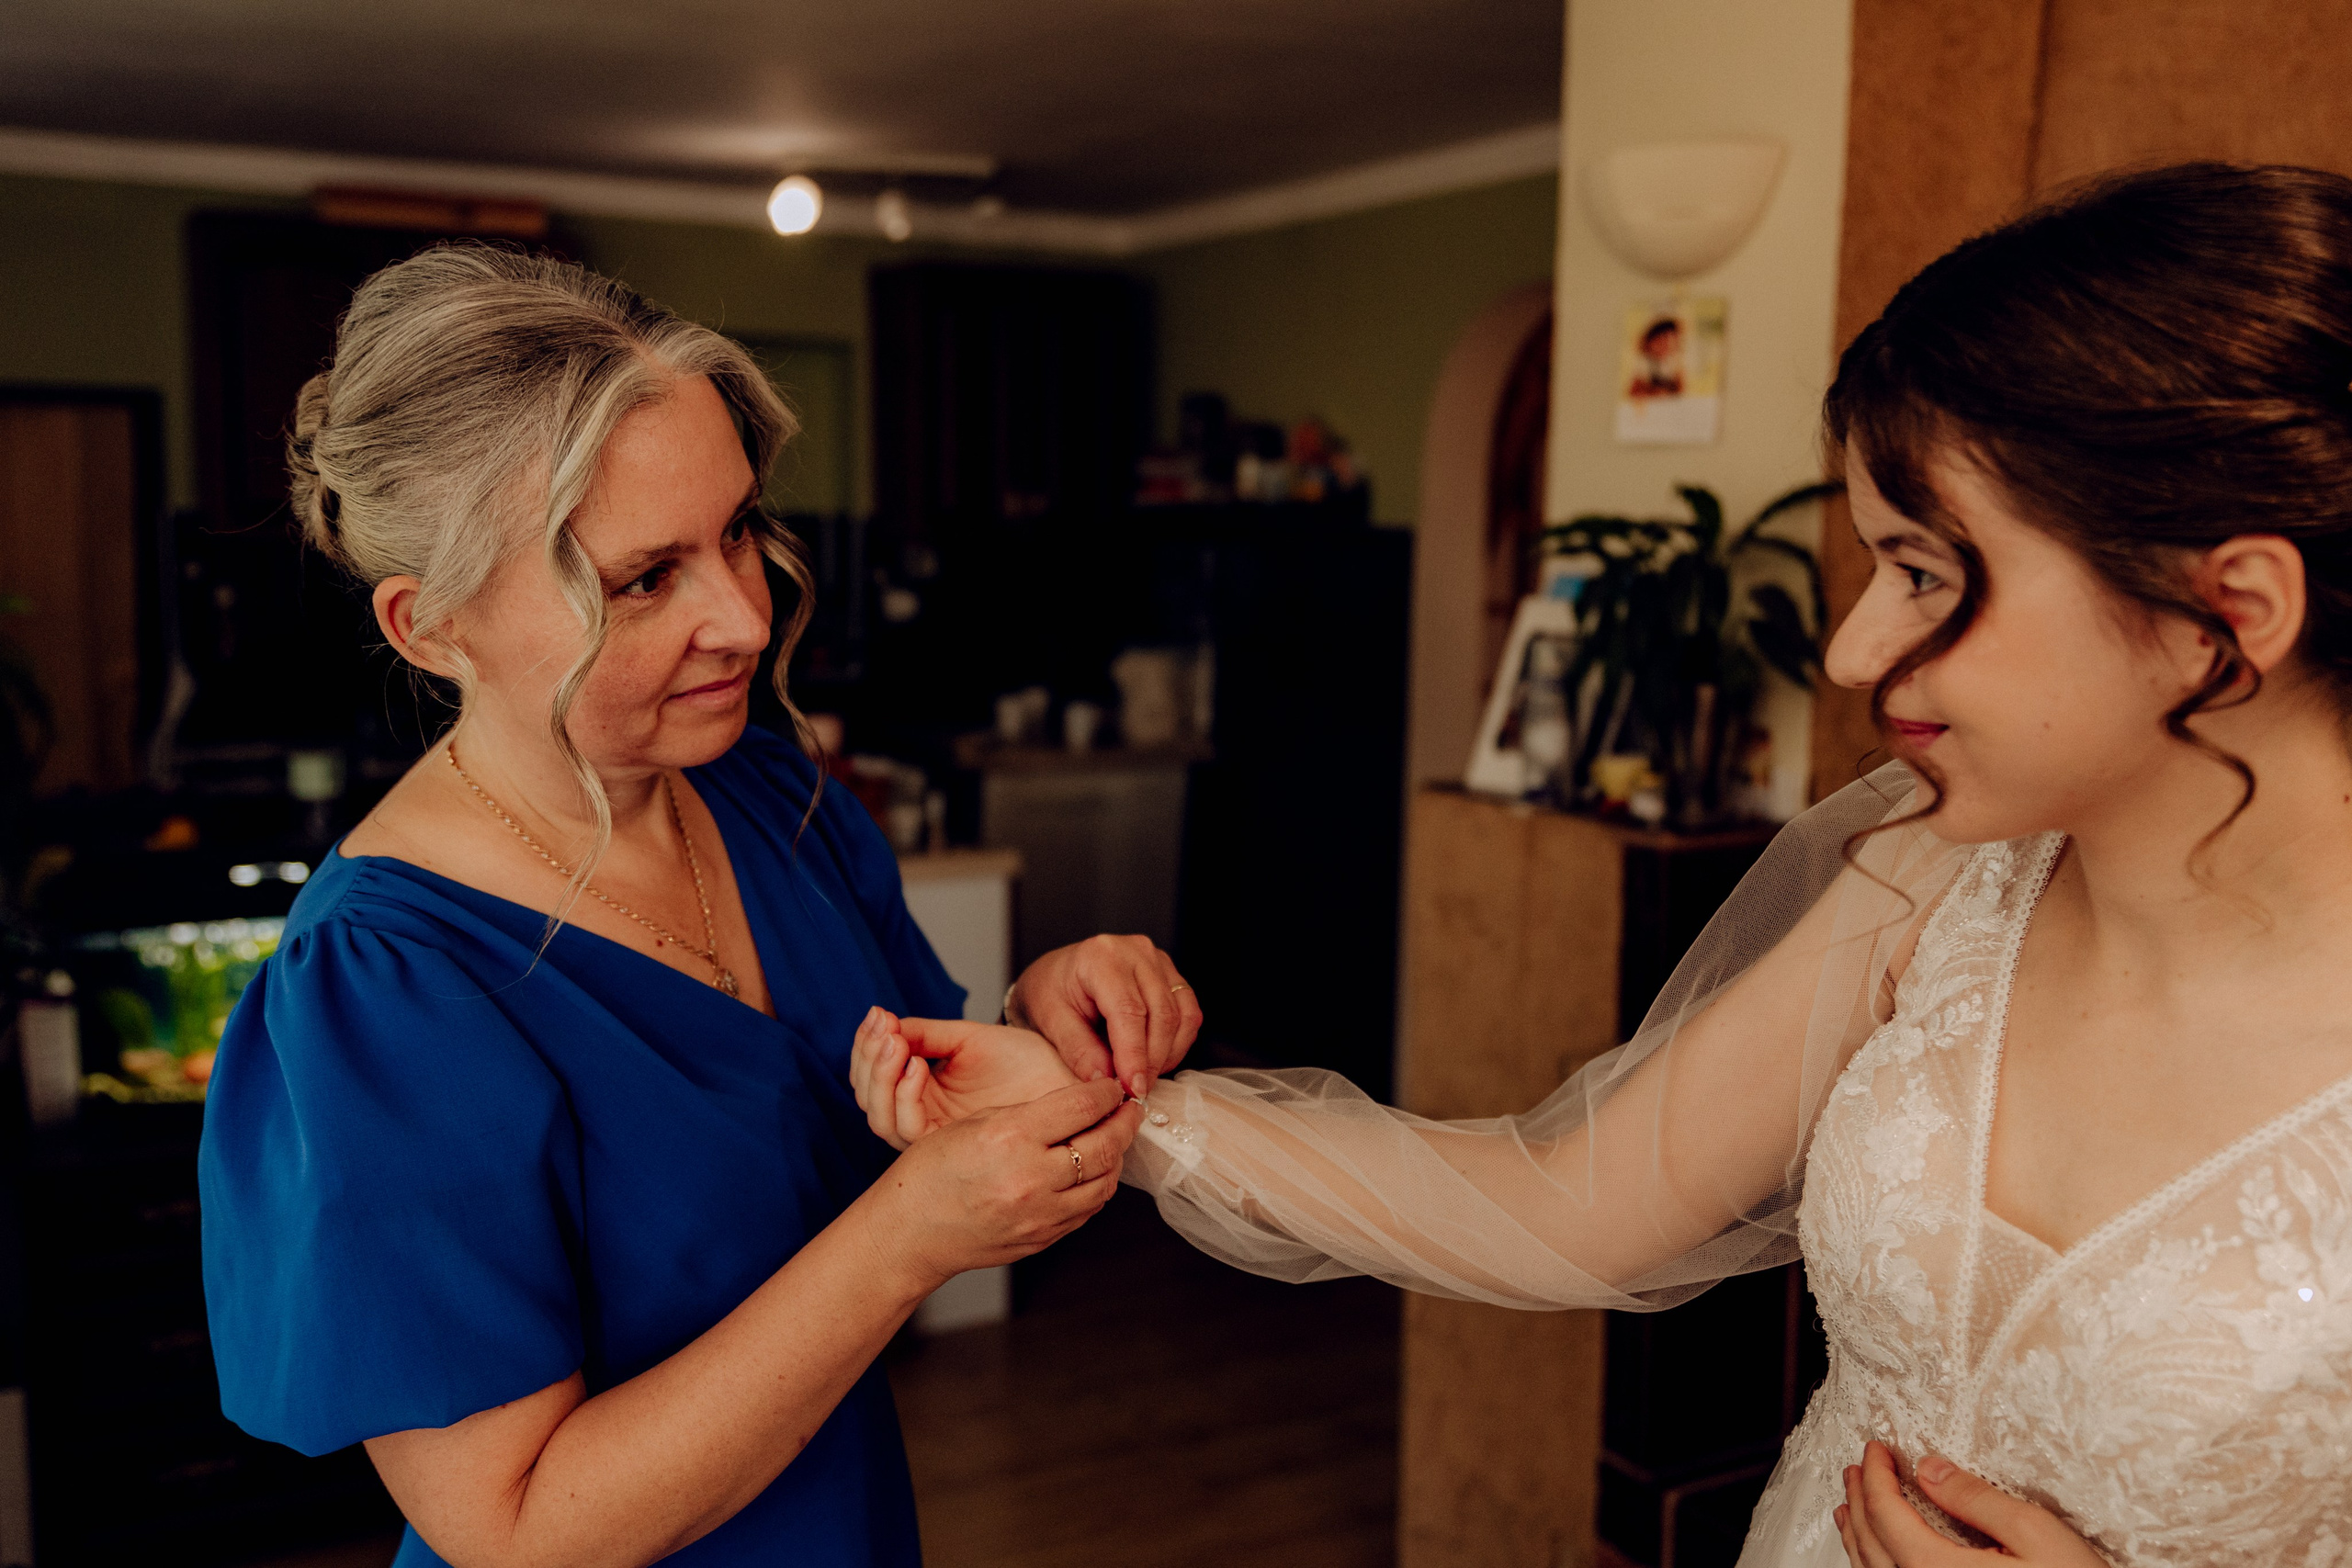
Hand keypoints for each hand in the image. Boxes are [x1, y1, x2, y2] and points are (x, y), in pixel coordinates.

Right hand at [851, 1007, 1077, 1149]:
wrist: (1064, 1082)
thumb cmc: (1025, 1063)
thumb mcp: (970, 1041)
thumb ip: (930, 1034)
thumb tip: (884, 1020)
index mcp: (924, 1094)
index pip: (875, 1077)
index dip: (867, 1046)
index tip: (877, 1016)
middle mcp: (925, 1120)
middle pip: (870, 1100)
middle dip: (869, 1060)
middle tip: (883, 1028)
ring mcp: (937, 1137)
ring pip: (882, 1118)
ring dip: (882, 1076)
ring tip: (897, 1043)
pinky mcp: (954, 1149)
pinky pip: (910, 1130)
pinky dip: (905, 1096)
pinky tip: (916, 1066)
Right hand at [869, 1076, 1142, 1291]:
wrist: (910, 1233)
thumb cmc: (929, 1174)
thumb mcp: (973, 1124)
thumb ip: (1027, 1115)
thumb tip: (1074, 1105)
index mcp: (1010, 1136)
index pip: (1083, 1106)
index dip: (1108, 1092)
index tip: (1114, 1087)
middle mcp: (1031, 1177)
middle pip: (1105, 1144)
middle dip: (1125, 1123)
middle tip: (1131, 1110)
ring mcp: (1040, 1214)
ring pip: (1104, 1182)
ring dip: (1116, 1158)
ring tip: (1115, 1140)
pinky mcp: (1042, 1238)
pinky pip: (1086, 1210)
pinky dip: (1097, 1188)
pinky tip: (1092, 1173)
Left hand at [1007, 934, 1202, 1099]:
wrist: (1056, 976)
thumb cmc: (1050, 992)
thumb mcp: (1049, 1020)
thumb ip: (1078, 1050)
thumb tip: (1106, 1080)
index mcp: (1101, 956)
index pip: (1129, 1010)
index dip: (1134, 1054)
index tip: (1132, 1087)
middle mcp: (1137, 952)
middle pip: (1161, 1014)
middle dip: (1152, 1061)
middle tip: (1135, 1091)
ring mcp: (1158, 962)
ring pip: (1181, 1016)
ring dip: (1167, 1055)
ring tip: (1141, 1076)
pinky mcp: (1171, 976)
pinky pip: (1189, 1014)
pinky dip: (1176, 1044)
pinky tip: (1154, 1060)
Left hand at [1836, 1441, 2106, 1566]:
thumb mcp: (2036, 1535)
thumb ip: (1976, 1500)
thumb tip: (1929, 1470)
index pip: (1887, 1515)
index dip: (1875, 1476)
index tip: (1875, 1450)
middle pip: (1872, 1545)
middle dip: (1860, 1501)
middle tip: (1857, 1470)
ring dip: (1858, 1537)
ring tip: (1852, 1509)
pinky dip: (1875, 1565)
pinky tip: (1879, 1556)